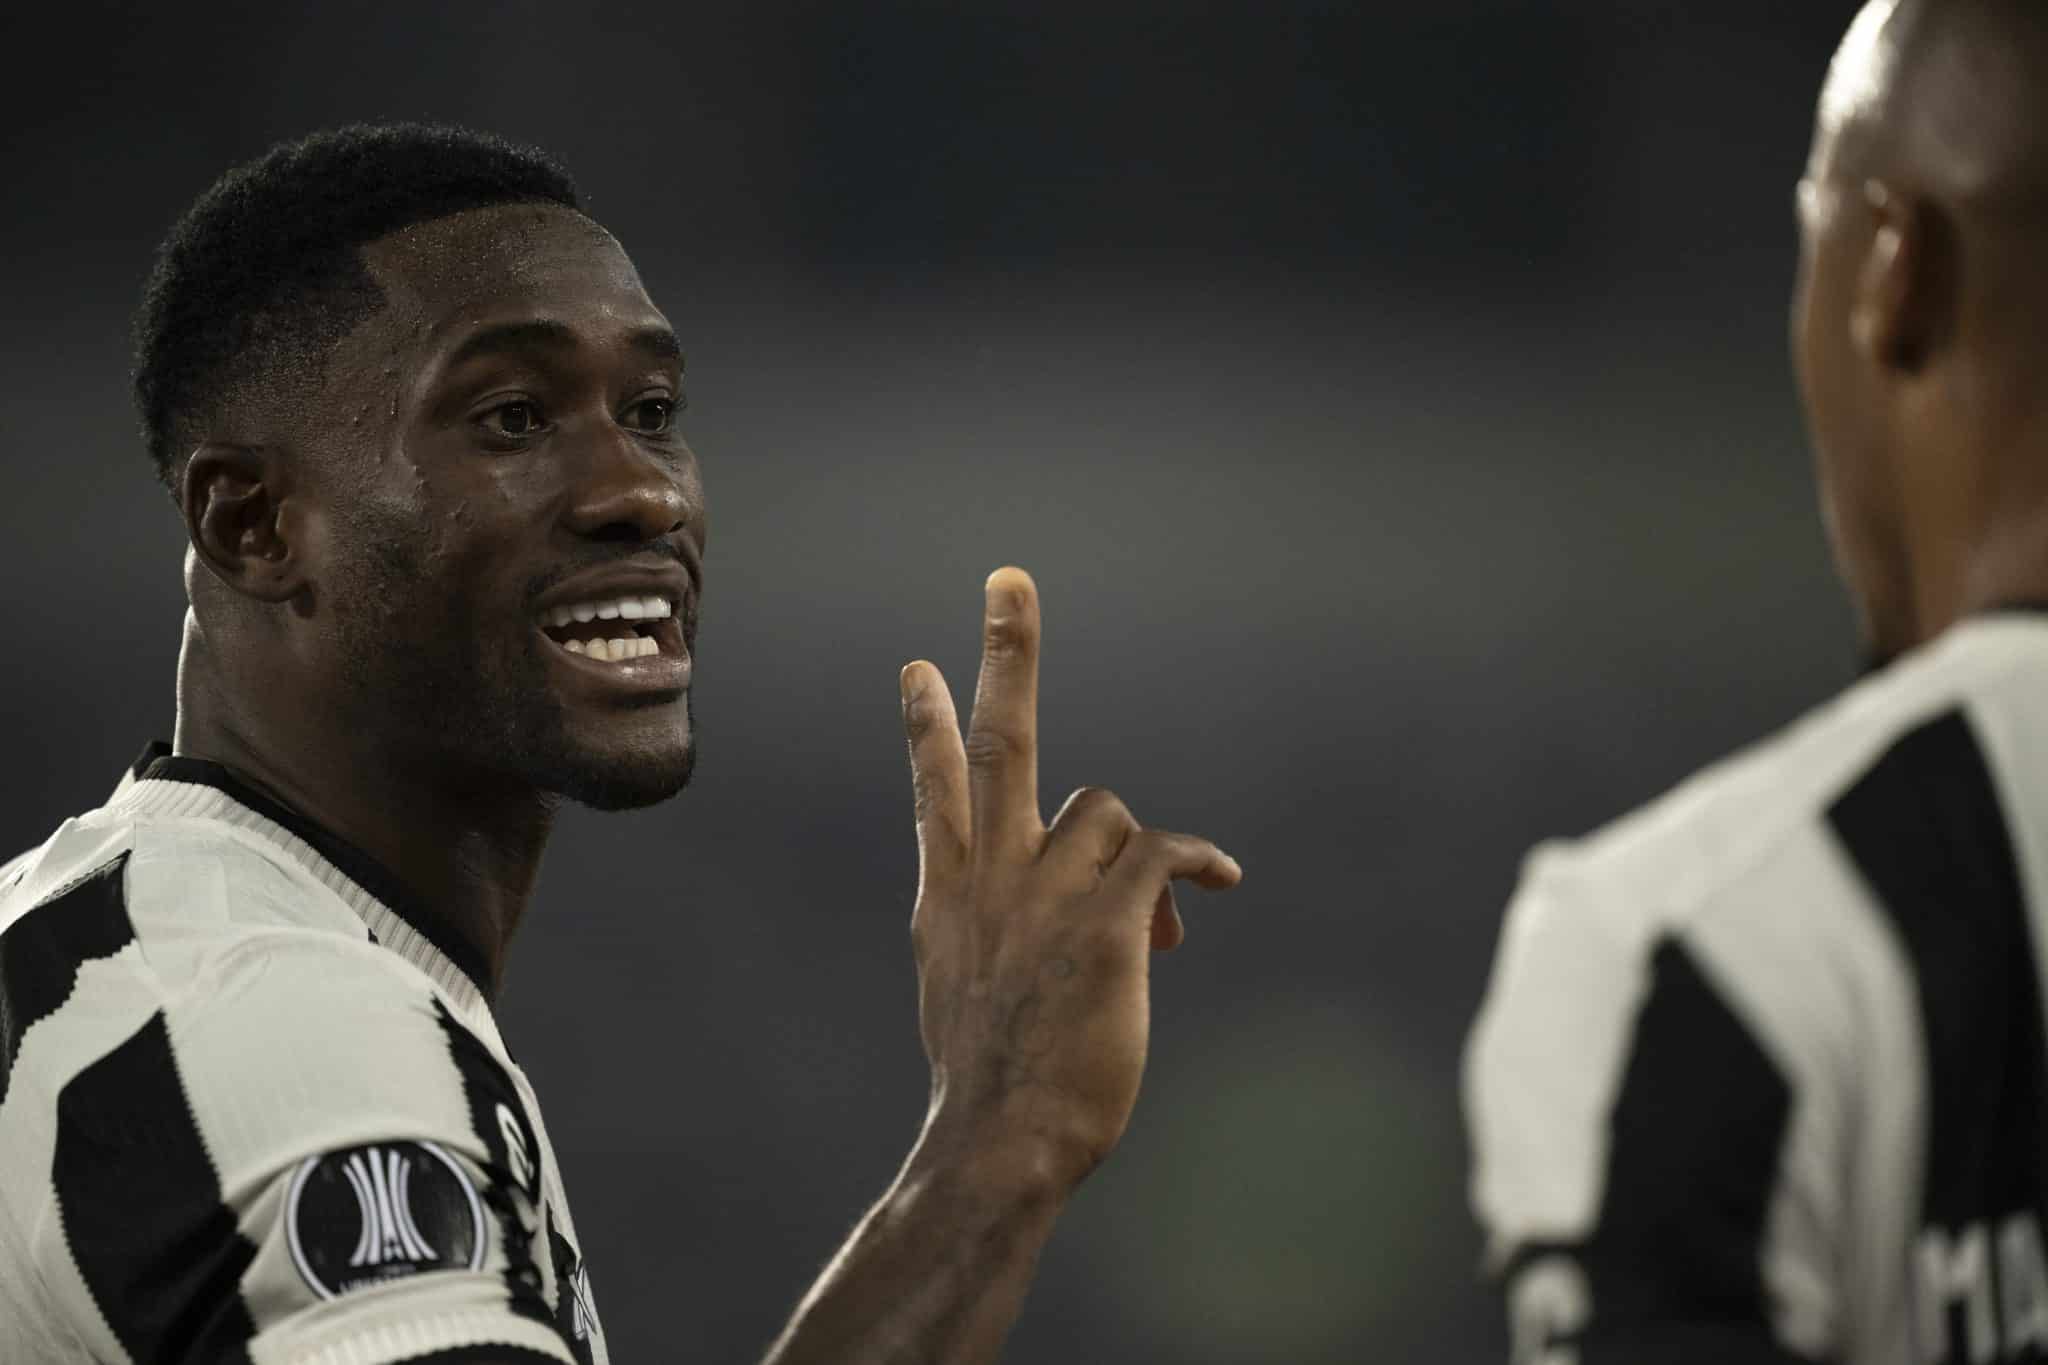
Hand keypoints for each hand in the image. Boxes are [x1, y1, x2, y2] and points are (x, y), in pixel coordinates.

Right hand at [899, 566, 1241, 1191]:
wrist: (1003, 1138)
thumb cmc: (993, 1081)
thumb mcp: (965, 989)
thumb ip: (992, 930)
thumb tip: (1053, 914)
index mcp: (948, 893)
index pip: (935, 788)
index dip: (927, 724)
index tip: (918, 667)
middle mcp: (989, 877)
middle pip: (998, 740)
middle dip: (1004, 654)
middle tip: (1009, 582)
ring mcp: (1044, 893)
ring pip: (1105, 810)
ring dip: (1134, 853)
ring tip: (1154, 925)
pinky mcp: (1105, 921)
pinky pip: (1162, 853)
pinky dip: (1196, 863)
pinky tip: (1218, 886)